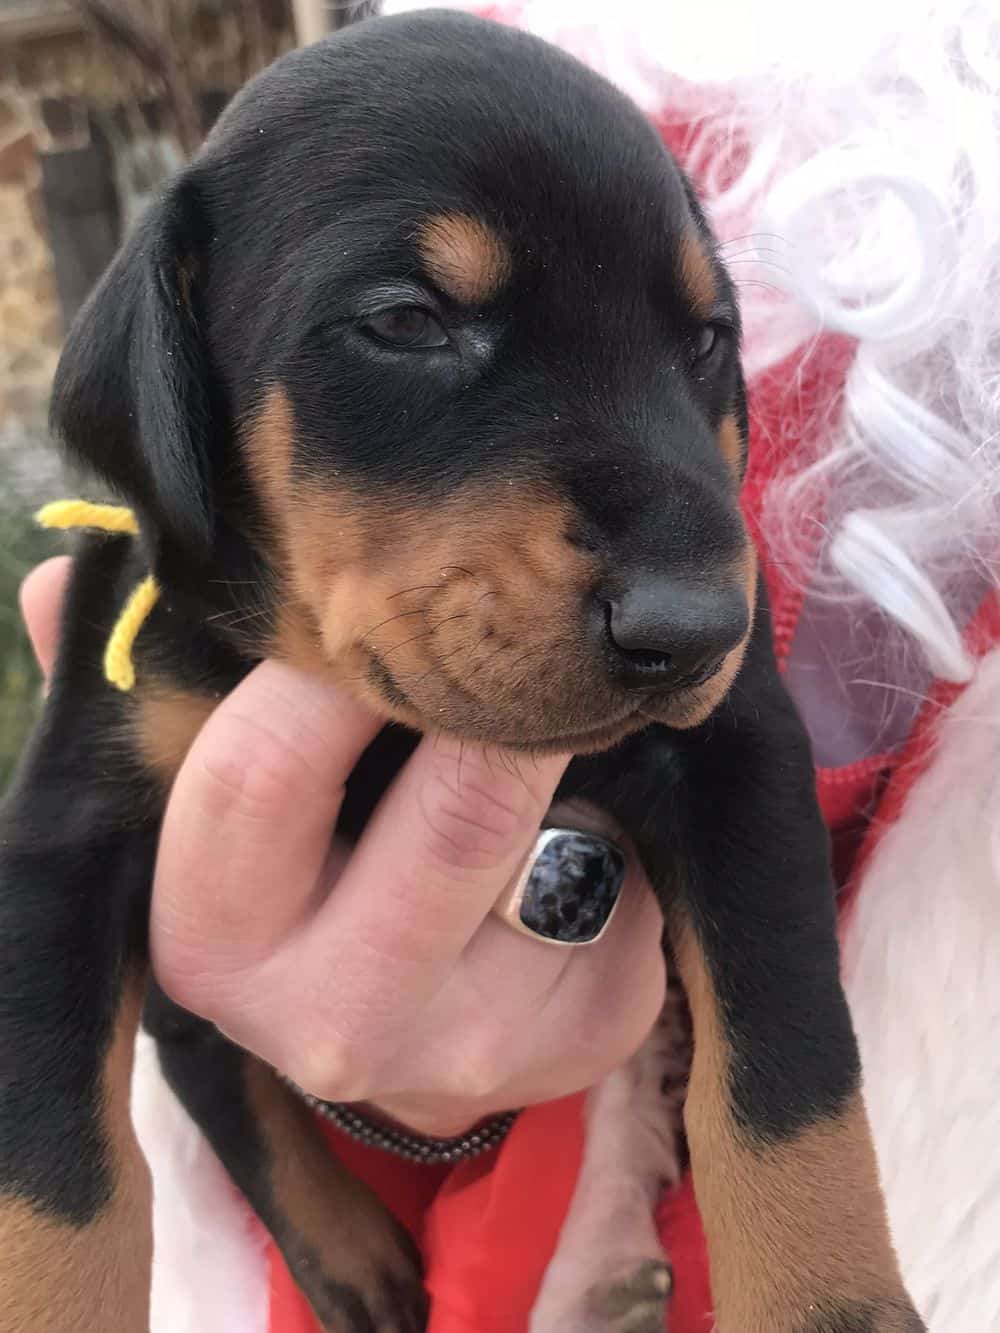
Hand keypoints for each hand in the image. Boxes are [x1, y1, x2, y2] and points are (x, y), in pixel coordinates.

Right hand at [21, 558, 664, 1136]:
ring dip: (567, 760)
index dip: (329, 662)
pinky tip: (588, 825)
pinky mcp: (580, 1041)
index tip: (385, 593)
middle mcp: (331, 1018)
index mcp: (213, 941)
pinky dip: (619, 821)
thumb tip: (57, 586)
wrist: (412, 1042)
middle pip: (454, 808)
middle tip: (524, 632)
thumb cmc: (303, 894)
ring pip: (556, 838)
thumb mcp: (220, 818)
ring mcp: (469, 1046)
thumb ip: (151, 702)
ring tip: (552, 725)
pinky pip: (626, 882)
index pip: (258, 770)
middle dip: (502, 704)